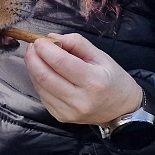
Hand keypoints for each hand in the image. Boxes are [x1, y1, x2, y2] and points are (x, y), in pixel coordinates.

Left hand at [24, 33, 142, 124]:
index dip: (45, 49)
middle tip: (33, 47)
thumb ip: (76, 43)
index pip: (60, 63)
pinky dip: (39, 81)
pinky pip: (42, 96)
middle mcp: (79, 99)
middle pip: (44, 76)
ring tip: (37, 57)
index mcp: (92, 81)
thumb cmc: (113, 80)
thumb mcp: (101, 56)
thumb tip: (51, 38)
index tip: (39, 41)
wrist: (121, 110)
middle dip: (33, 58)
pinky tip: (44, 73)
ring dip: (33, 69)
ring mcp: (68, 111)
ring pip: (39, 86)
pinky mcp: (60, 116)